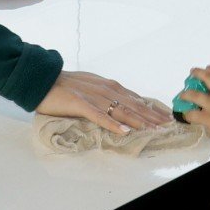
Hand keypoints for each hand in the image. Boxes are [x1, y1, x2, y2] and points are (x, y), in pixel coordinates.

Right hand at [37, 69, 168, 133]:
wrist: (42, 79)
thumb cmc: (66, 85)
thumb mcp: (92, 87)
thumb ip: (108, 95)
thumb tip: (124, 105)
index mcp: (109, 86)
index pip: (135, 99)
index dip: (151, 108)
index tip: (166, 117)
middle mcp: (105, 89)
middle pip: (133, 104)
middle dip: (152, 115)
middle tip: (167, 125)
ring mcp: (93, 96)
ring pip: (120, 110)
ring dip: (138, 120)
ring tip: (153, 129)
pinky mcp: (80, 104)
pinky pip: (99, 115)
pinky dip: (112, 123)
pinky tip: (123, 130)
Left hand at [177, 63, 209, 146]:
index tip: (208, 67)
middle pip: (208, 78)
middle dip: (198, 73)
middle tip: (192, 72)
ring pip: (195, 94)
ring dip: (186, 94)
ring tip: (182, 95)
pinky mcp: (208, 117)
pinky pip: (192, 113)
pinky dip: (187, 114)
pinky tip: (186, 115)